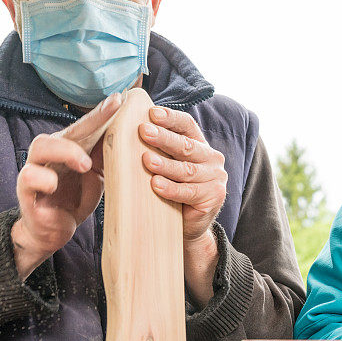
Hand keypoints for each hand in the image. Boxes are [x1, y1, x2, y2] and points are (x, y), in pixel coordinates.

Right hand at [12, 93, 123, 279]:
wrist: (52, 230)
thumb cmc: (74, 198)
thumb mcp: (97, 178)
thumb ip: (108, 159)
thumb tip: (132, 139)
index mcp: (70, 148)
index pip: (88, 127)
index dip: (103, 113)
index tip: (123, 99)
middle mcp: (51, 153)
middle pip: (68, 130)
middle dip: (92, 119)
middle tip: (114, 109)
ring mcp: (36, 169)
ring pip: (42, 146)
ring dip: (66, 151)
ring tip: (85, 164)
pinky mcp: (26, 191)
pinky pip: (29, 177)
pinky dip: (43, 179)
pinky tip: (53, 185)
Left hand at [138, 106, 227, 244]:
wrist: (188, 227)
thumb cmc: (173, 192)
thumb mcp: (167, 167)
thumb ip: (157, 150)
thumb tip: (125, 128)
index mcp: (200, 145)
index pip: (187, 126)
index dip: (171, 118)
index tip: (152, 113)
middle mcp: (212, 159)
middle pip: (186, 146)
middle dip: (164, 138)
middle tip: (144, 131)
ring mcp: (216, 178)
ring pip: (187, 170)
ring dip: (166, 165)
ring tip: (146, 160)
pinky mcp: (214, 197)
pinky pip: (189, 192)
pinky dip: (171, 189)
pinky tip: (156, 185)